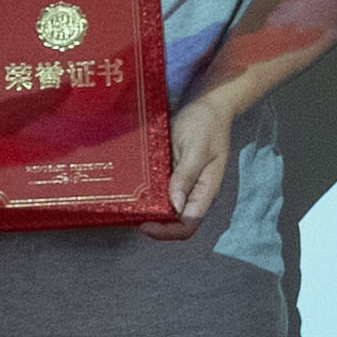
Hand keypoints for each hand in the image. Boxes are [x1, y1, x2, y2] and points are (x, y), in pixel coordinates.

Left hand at [141, 94, 239, 238]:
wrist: (208, 104)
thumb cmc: (206, 124)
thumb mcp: (196, 148)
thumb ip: (186, 176)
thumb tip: (176, 206)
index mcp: (206, 190)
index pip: (189, 224)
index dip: (168, 232)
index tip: (145, 225)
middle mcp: (194, 192)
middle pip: (175, 222)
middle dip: (154, 224)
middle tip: (131, 216)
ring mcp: (184, 183)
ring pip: (166, 208)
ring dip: (149, 210)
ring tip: (128, 205)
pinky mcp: (174, 174)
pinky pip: (161, 191)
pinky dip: (148, 194)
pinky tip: (132, 188)